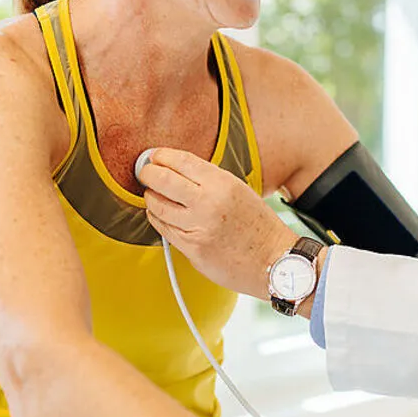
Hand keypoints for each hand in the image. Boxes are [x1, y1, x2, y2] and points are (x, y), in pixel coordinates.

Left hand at [138, 148, 296, 299]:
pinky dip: (158, 219)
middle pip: (162, 181)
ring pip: (158, 207)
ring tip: (152, 194)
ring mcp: (198, 228)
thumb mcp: (238, 190)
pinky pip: (164, 230)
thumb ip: (208, 180)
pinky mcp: (192, 249)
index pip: (181, 161)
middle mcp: (208, 203)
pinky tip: (160, 214)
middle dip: (147, 173)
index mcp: (222, 184)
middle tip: (144, 172)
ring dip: (150, 198)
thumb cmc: (258, 225)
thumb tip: (175, 169)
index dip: (161, 156)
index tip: (153, 156)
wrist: (274, 260)